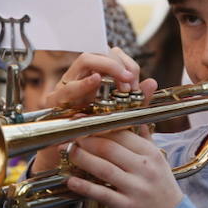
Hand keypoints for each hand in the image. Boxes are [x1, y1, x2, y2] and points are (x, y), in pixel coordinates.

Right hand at [28, 49, 161, 177]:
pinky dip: (84, 82)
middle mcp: (80, 77)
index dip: (126, 63)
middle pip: (98, 51)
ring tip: (122, 82)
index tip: (135, 81)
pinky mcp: (54, 101)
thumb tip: (152, 82)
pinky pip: (69, 87)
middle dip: (117, 63)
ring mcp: (66, 87)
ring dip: (107, 67)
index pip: (111, 55)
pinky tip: (97, 80)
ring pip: (85, 61)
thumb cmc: (96, 134)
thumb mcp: (121, 115)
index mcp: (95, 78)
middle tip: (129, 80)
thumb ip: (136, 100)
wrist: (72, 156)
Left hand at [63, 128, 182, 207]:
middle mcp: (145, 168)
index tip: (83, 124)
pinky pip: (102, 193)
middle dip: (85, 141)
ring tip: (68, 153)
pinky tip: (71, 181)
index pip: (121, 134)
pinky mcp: (128, 206)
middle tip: (70, 138)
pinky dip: (84, 186)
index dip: (99, 127)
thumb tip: (140, 123)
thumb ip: (148, 142)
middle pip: (109, 148)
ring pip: (103, 168)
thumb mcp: (161, 163)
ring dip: (82, 158)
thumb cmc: (163, 190)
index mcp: (151, 154)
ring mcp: (136, 188)